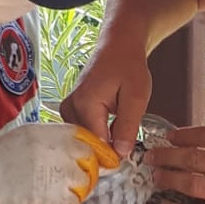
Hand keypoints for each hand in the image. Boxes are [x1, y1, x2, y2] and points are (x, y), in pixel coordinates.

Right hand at [0, 123, 119, 203]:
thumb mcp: (16, 142)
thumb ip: (43, 144)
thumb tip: (66, 153)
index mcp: (41, 132)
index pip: (81, 135)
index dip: (92, 148)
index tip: (98, 159)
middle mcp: (50, 148)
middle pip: (87, 158)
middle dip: (89, 173)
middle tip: (81, 184)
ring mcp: (52, 170)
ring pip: (84, 181)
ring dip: (79, 193)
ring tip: (66, 200)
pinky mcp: (50, 195)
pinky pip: (75, 203)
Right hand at [60, 40, 152, 157]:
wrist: (118, 45)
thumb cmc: (128, 65)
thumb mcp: (136, 97)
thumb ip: (127, 127)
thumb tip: (120, 154)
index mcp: (85, 104)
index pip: (96, 144)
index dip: (113, 155)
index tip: (127, 158)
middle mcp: (71, 107)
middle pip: (87, 143)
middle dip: (106, 148)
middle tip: (125, 143)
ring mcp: (68, 108)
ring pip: (84, 139)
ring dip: (102, 141)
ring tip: (118, 131)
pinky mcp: (70, 108)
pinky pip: (82, 130)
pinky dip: (97, 133)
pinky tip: (111, 127)